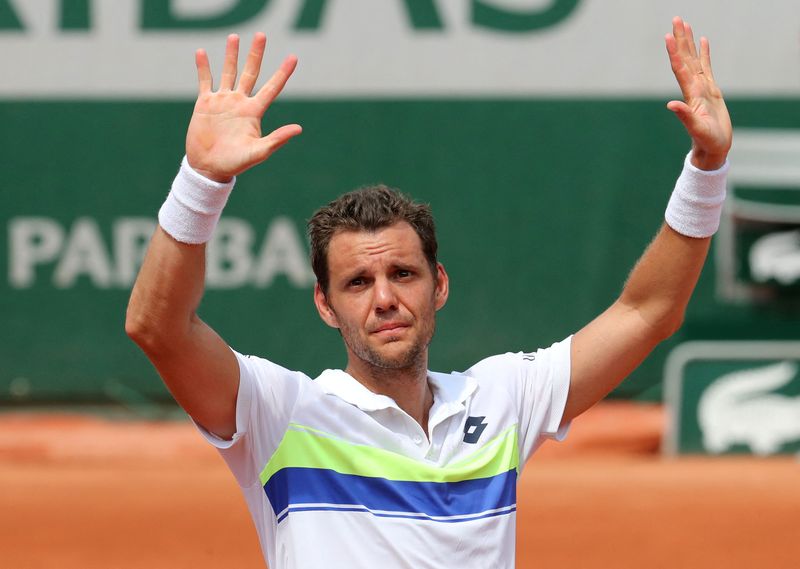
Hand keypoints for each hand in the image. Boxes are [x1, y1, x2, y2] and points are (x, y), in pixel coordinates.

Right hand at [185, 33, 301, 181]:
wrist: (209, 168)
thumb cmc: (235, 163)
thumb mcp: (258, 152)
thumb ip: (277, 139)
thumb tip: (299, 128)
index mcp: (254, 112)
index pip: (272, 88)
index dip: (283, 73)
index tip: (293, 57)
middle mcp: (240, 103)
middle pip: (250, 73)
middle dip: (256, 54)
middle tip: (261, 35)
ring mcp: (223, 101)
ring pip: (228, 72)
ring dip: (231, 55)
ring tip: (234, 37)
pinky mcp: (205, 104)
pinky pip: (205, 81)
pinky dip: (204, 67)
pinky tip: (202, 52)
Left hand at [665, 17, 731, 169]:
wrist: (712, 149)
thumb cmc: (706, 141)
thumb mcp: (696, 128)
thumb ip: (684, 116)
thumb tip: (670, 105)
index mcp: (690, 94)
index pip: (680, 69)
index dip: (674, 53)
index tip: (668, 36)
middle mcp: (693, 88)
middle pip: (685, 58)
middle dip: (680, 39)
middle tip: (676, 19)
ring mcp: (701, 88)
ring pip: (694, 60)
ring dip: (689, 43)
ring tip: (685, 25)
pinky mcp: (711, 91)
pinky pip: (706, 67)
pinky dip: (704, 54)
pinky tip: (703, 42)